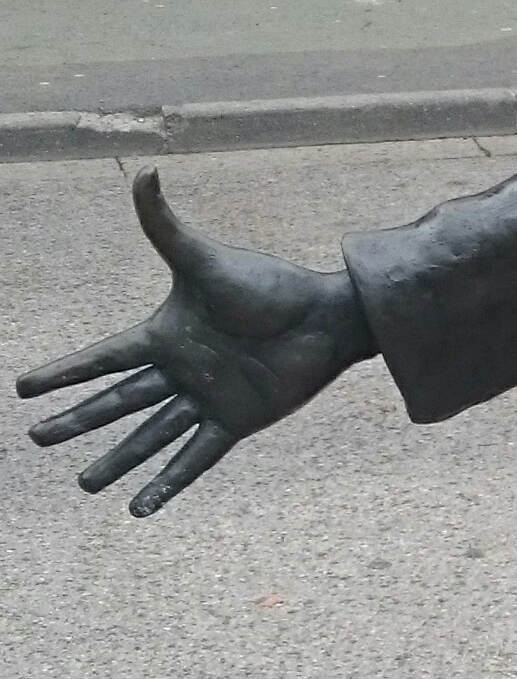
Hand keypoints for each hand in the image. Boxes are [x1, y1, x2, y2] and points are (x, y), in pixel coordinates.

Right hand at [16, 167, 375, 516]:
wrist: (325, 316)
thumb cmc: (268, 286)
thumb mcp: (206, 261)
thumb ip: (167, 226)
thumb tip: (145, 172)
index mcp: (164, 334)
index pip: (102, 358)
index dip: (65, 373)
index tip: (25, 386)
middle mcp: (180, 370)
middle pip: (116, 401)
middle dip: (77, 420)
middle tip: (38, 439)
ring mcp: (206, 399)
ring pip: (148, 436)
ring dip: (117, 460)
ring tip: (84, 484)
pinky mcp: (236, 421)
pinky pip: (194, 458)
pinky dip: (168, 482)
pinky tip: (141, 507)